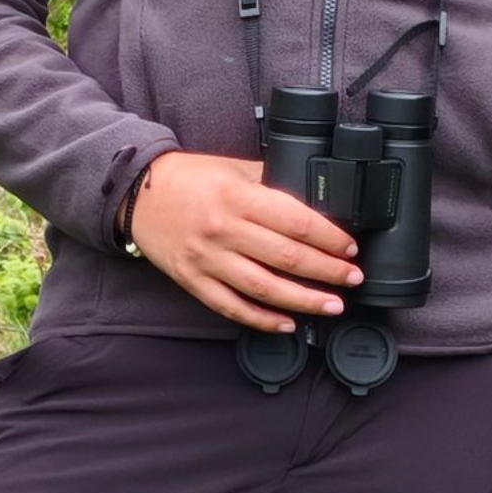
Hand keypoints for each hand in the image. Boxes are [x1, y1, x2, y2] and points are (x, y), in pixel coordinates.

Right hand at [128, 151, 363, 330]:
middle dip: (327, 271)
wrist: (138, 193)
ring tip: (332, 305)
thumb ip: (271, 181)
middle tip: (353, 278)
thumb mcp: (235, 168)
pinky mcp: (193, 281)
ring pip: (264, 288)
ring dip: (304, 300)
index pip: (295, 222)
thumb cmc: (190, 178)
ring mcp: (207, 260)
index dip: (328, 238)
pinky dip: (262, 319)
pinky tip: (287, 324)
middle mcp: (223, 231)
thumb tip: (314, 197)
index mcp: (237, 197)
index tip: (350, 247)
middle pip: (287, 258)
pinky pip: (232, 307)